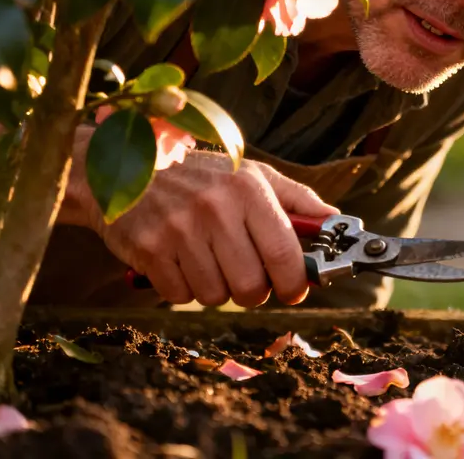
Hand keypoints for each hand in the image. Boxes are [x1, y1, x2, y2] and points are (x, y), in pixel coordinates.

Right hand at [83, 148, 339, 306]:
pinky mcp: (148, 250)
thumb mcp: (252, 174)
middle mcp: (216, 208)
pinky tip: (180, 261)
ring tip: (208, 259)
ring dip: (217, 288)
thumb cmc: (201, 176)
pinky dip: (184, 287)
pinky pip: (181, 296)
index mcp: (249, 189)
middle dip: (254, 291)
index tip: (294, 289)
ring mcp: (179, 230)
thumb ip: (298, 201)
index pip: (286, 255)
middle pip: (252, 287)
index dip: (295, 284)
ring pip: (216, 296)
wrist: (125, 167)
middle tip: (246, 275)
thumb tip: (339, 223)